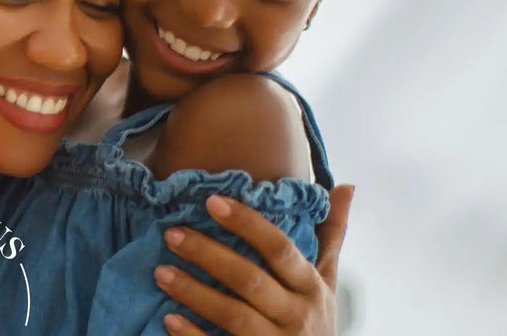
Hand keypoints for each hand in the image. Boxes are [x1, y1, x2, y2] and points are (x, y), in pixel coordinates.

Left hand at [153, 184, 354, 334]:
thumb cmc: (315, 322)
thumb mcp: (327, 282)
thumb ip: (331, 237)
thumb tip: (346, 187)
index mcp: (311, 287)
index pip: (279, 249)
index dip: (247, 223)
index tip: (211, 201)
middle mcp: (297, 314)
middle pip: (250, 279)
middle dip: (208, 254)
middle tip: (171, 233)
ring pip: (233, 314)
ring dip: (194, 292)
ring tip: (160, 271)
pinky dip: (194, 335)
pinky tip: (169, 318)